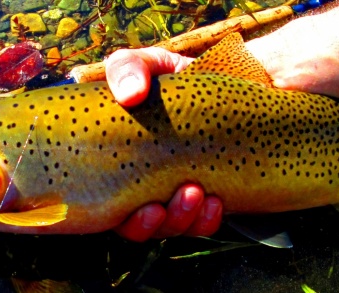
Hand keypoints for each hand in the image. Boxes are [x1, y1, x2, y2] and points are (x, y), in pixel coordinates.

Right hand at [104, 48, 222, 241]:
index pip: (102, 200)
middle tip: (159, 208)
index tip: (129, 207)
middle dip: (147, 224)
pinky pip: (201, 224)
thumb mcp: (148, 63)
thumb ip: (128, 68)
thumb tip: (131, 95)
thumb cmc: (179, 78)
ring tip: (196, 195)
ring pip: (169, 227)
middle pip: (134, 225)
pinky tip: (216, 202)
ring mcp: (174, 193)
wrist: (236, 83)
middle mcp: (142, 184)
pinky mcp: (206, 198)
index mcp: (117, 161)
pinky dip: (206, 220)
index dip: (109, 214)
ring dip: (180, 220)